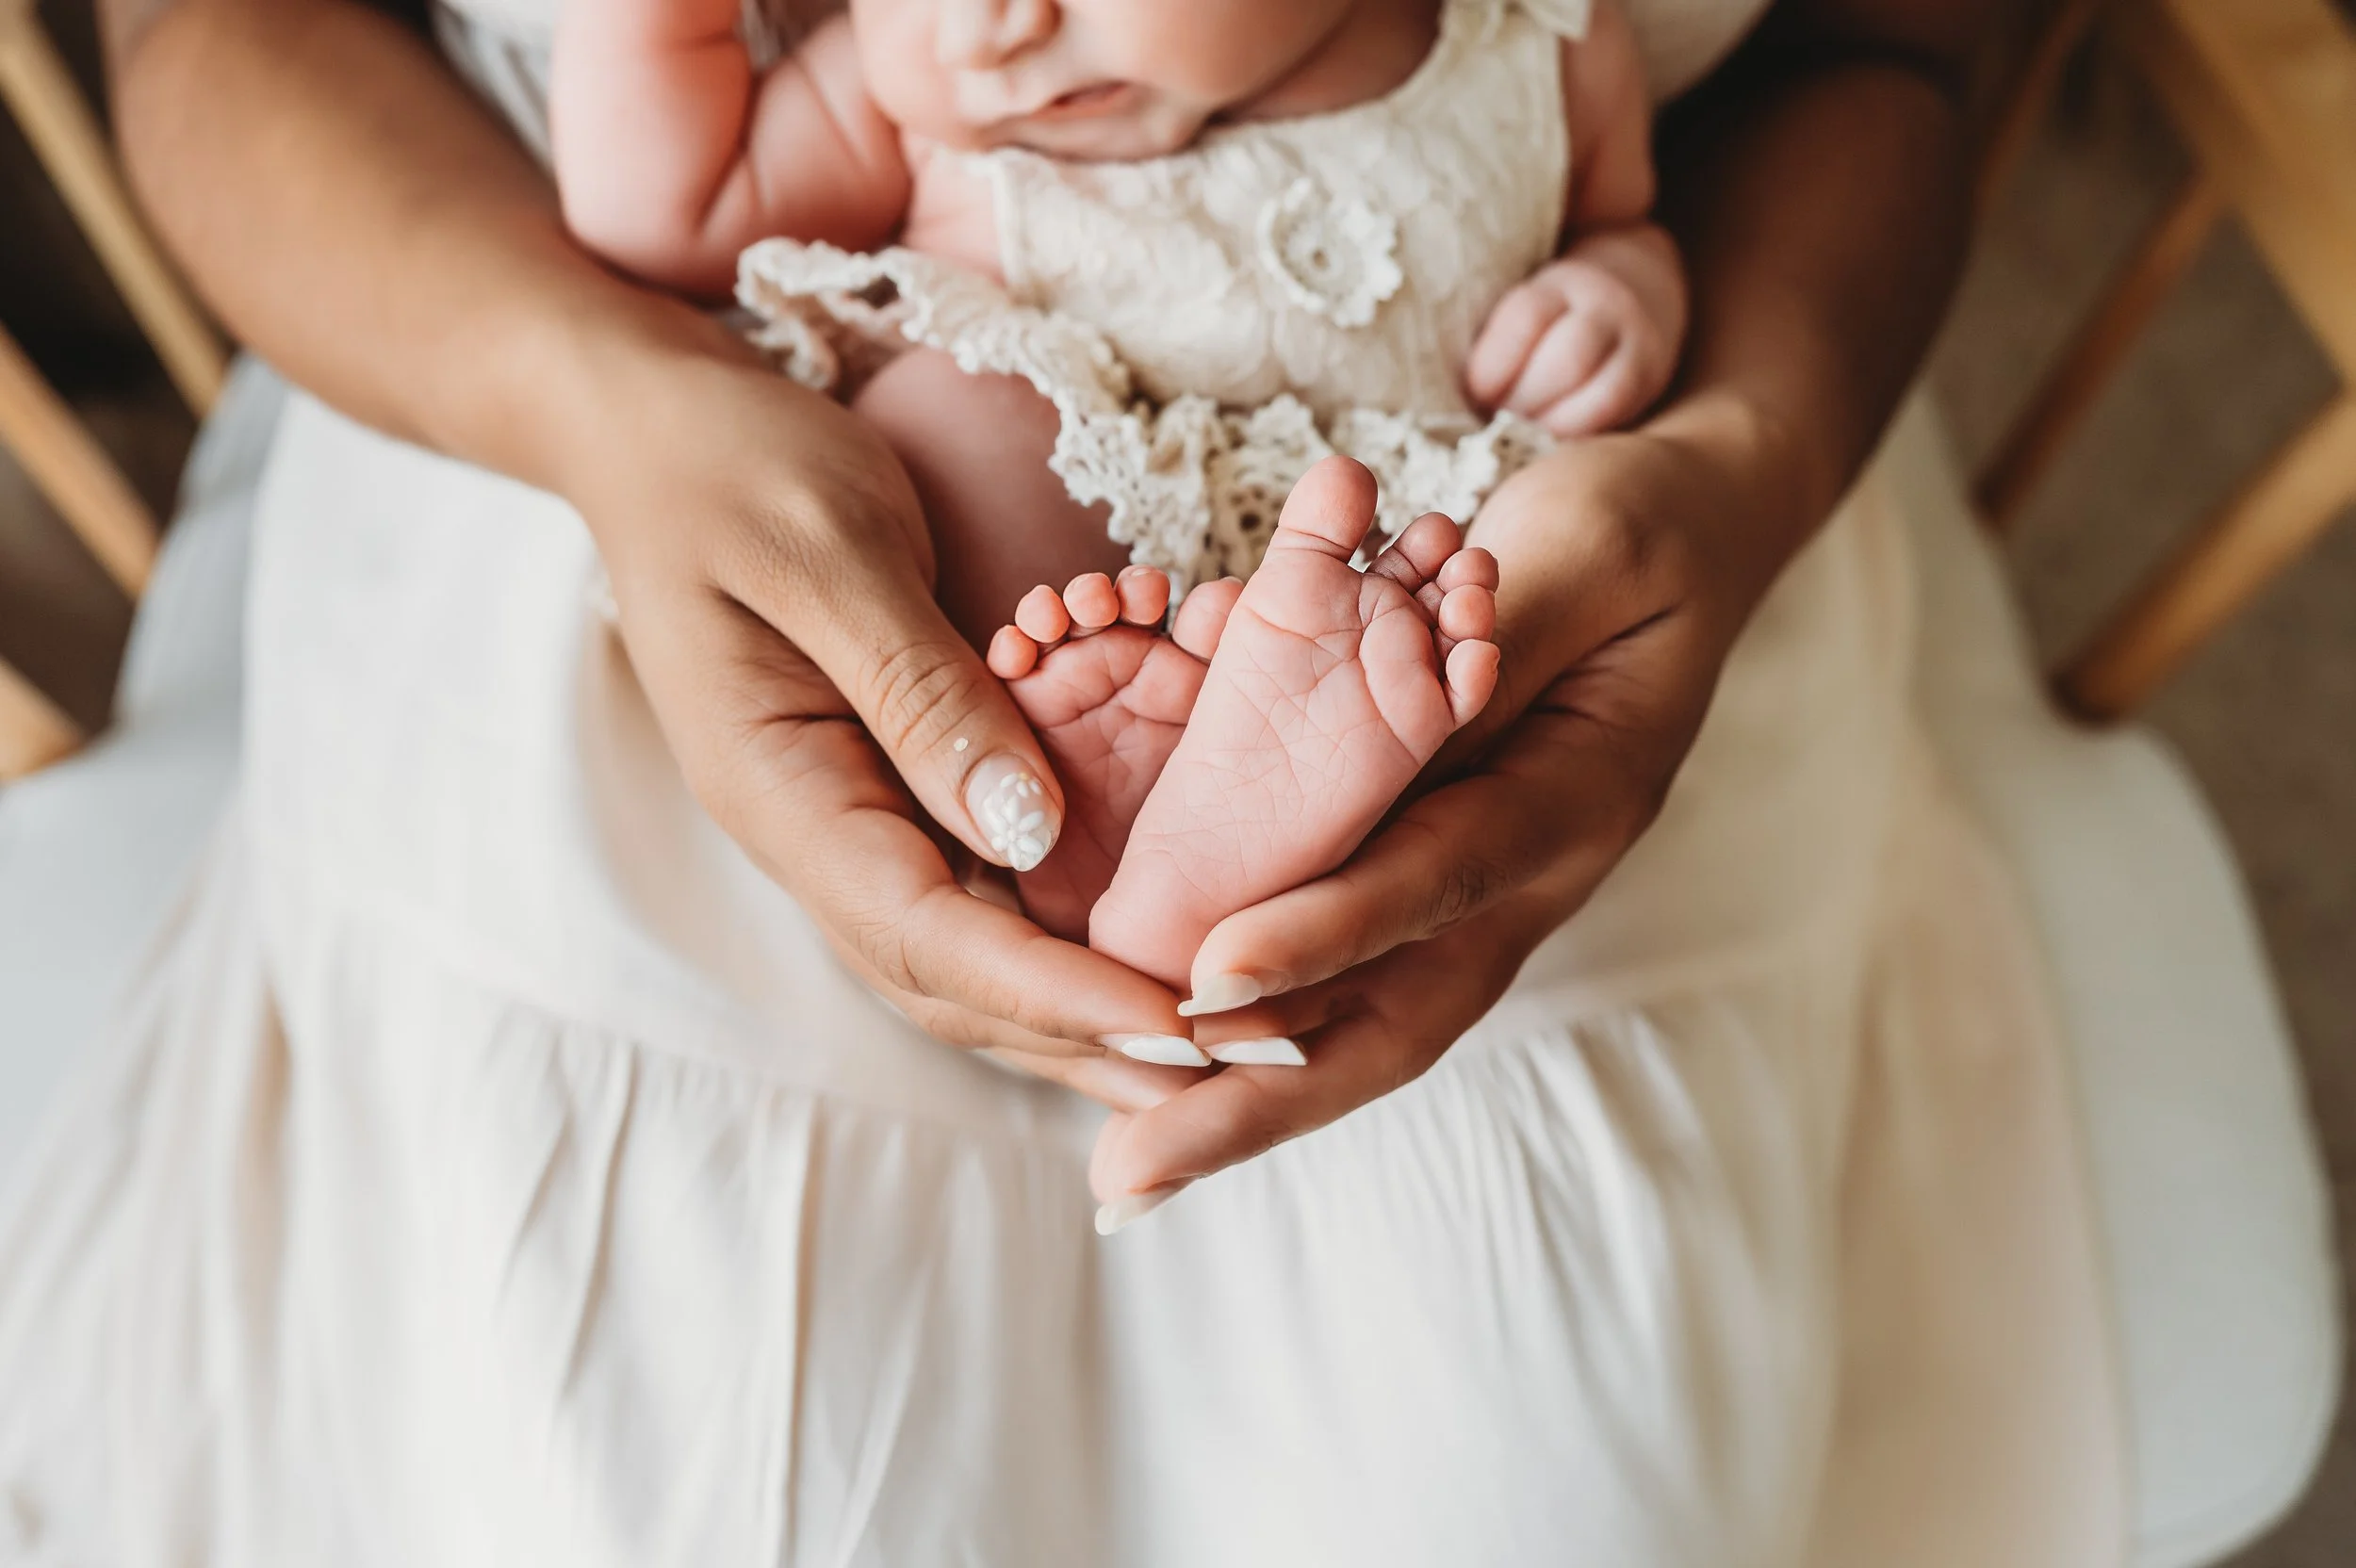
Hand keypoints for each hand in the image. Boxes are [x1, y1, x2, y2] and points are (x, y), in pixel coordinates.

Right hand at [561, 332, 1194, 1061]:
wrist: (656, 433)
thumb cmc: (730, 468)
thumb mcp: (830, 553)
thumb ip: (920, 693)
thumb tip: (1027, 833)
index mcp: (783, 794)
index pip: (929, 936)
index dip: (1056, 991)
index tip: (1177, 1025)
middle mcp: (819, 838)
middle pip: (960, 986)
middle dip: (1093, 1038)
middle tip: (1242, 1067)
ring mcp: (854, 824)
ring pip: (978, 960)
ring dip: (1091, 1013)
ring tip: (1224, 1049)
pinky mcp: (897, 792)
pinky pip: (988, 893)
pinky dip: (1073, 938)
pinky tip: (1162, 956)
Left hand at [1068, 423, 1781, 1208]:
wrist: (1692, 539)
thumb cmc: (1641, 530)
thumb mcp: (1582, 550)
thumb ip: (1494, 635)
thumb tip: (1414, 710)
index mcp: (1575, 797)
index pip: (1440, 875)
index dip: (1328, 928)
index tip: (1211, 979)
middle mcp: (1525, 876)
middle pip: (1394, 1013)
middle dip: (1261, 1097)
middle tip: (1134, 1172)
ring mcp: (1478, 891)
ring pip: (1357, 1017)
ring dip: (1239, 1094)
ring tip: (1125, 1170)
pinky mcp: (1426, 877)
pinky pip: (1337, 973)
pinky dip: (1254, 1032)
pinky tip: (1155, 1078)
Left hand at [1465, 226, 1686, 438]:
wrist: (1629, 289)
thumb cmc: (1548, 318)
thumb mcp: (1520, 312)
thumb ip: (1490, 345)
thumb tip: (1442, 403)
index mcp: (1557, 285)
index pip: (1527, 316)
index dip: (1493, 365)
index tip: (1474, 393)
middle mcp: (1602, 306)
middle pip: (1566, 360)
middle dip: (1522, 403)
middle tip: (1495, 422)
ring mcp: (1634, 341)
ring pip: (1599, 394)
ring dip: (1551, 425)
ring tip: (1521, 436)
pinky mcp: (1648, 376)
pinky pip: (1615, 414)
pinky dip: (1577, 435)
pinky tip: (1550, 443)